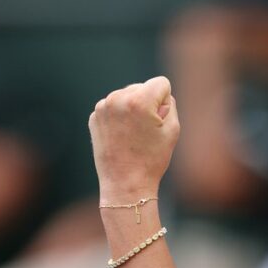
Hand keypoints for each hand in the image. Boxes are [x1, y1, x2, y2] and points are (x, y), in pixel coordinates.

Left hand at [89, 76, 179, 200]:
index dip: (165, 103)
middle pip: (143, 87)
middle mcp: (117, 98)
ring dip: (133, 109)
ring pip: (128, 96)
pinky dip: (120, 117)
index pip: (161, 83)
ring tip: (133, 135)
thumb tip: (158, 95)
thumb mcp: (173, 129)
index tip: (159, 122)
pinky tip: (122, 137)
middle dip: (148, 104)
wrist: (125, 183)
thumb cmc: (152, 158)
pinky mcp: (94, 117)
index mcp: (138, 100)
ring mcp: (102, 107)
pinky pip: (114, 107)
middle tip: (146, 132)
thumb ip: (170, 104)